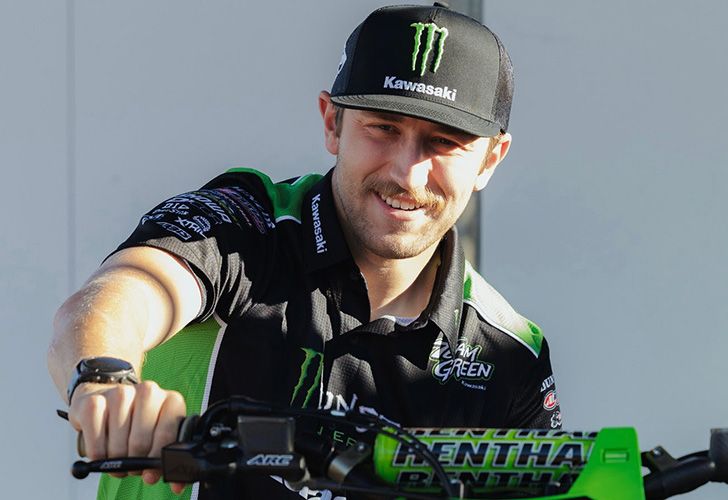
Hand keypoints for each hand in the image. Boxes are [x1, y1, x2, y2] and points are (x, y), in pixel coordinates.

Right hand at [69, 381, 187, 493]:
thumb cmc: (136, 421)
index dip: (157, 461)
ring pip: (118, 445)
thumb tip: (177, 485)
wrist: (105, 397)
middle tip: (132, 465)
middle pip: (140, 443)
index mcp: (171, 400)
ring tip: (118, 456)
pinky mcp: (94, 402)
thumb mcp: (159, 435)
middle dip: (135, 462)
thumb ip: (168, 459)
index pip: (167, 436)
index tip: (150, 472)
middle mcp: (148, 392)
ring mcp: (121, 394)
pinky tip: (102, 450)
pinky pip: (96, 441)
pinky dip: (97, 454)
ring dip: (116, 460)